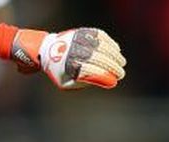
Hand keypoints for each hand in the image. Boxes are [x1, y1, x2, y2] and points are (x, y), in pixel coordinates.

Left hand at [11, 28, 125, 89]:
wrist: (48, 50)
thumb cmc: (59, 70)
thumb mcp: (66, 83)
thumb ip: (84, 83)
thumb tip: (107, 81)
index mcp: (69, 66)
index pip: (92, 71)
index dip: (106, 76)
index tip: (115, 80)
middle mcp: (74, 51)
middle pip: (99, 58)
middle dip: (113, 66)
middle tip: (121, 72)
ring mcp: (79, 39)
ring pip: (102, 46)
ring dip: (115, 55)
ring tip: (121, 62)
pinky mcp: (83, 32)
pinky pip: (101, 36)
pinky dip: (111, 43)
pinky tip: (116, 50)